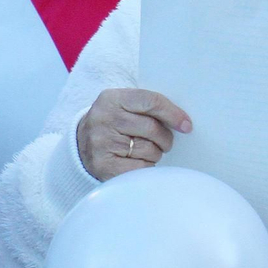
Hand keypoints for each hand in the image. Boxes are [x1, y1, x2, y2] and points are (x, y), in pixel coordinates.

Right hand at [76, 88, 192, 180]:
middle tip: (164, 141)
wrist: (81, 146)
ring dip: (155, 153)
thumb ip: (147, 107)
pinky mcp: (104, 166)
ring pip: (150, 150)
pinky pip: (142, 168)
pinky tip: (136, 162)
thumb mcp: (122, 107)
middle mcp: (104, 119)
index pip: (150, 101)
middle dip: (165, 137)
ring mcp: (102, 143)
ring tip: (143, 151)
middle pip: (153, 128)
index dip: (172, 113)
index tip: (186, 125)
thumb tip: (182, 122)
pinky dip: (146, 167)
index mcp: (111, 99)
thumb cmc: (112, 125)